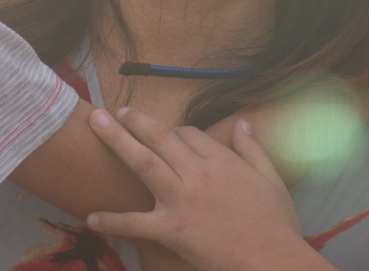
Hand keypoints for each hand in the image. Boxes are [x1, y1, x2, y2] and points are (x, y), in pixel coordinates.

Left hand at [84, 109, 332, 270]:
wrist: (270, 258)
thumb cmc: (276, 223)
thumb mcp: (271, 178)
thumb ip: (253, 148)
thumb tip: (243, 123)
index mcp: (221, 161)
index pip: (190, 134)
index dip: (174, 131)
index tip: (165, 133)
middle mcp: (197, 173)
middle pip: (161, 137)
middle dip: (136, 121)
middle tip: (115, 113)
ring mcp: (181, 200)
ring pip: (143, 162)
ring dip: (118, 141)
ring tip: (97, 125)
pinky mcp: (171, 229)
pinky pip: (135, 223)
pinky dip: (113, 221)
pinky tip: (92, 217)